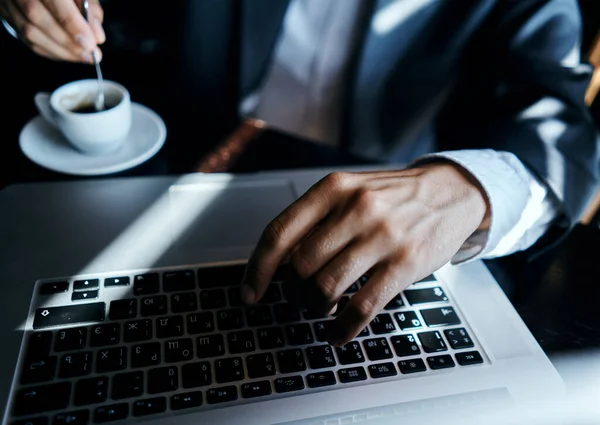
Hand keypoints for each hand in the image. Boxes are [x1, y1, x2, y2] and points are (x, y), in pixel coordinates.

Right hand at [0, 0, 104, 62]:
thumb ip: (89, 10)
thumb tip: (96, 37)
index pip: (53, 0)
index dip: (72, 24)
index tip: (90, 43)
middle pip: (37, 18)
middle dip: (67, 42)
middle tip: (90, 55)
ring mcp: (8, 2)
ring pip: (28, 32)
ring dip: (59, 50)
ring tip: (82, 57)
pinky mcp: (6, 15)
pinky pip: (24, 38)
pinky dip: (48, 50)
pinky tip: (66, 54)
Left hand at [242, 163, 488, 344]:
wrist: (450, 192)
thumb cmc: (392, 196)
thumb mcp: (350, 190)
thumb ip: (316, 218)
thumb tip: (277, 263)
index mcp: (332, 189)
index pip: (279, 233)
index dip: (258, 269)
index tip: (250, 293)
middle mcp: (355, 209)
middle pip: (300, 267)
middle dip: (292, 293)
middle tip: (297, 298)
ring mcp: (382, 236)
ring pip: (326, 288)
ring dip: (315, 308)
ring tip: (319, 310)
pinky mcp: (405, 263)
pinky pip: (362, 306)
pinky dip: (343, 328)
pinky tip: (338, 333)